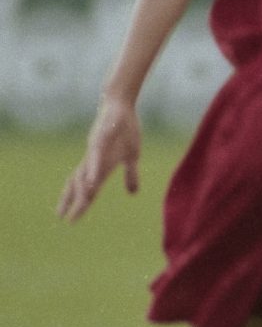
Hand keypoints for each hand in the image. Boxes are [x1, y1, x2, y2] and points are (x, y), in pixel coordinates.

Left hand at [58, 95, 141, 221]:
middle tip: (63, 218)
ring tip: (78, 206)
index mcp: (101, 166)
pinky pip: (96, 159)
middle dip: (72, 202)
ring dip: (81, 191)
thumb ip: (130, 176)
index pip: (87, 189)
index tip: (70, 220)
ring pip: (84, 173)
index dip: (79, 204)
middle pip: (78, 184)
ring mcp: (94, 151)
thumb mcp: (132, 156)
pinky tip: (92, 183)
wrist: (121, 106)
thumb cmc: (125, 129)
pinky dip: (93, 172)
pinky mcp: (101, 140)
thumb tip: (132, 194)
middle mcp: (93, 160)